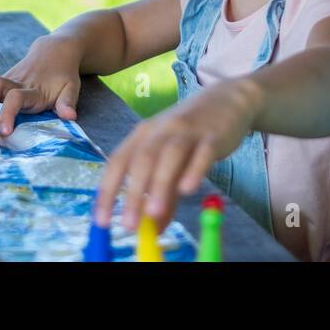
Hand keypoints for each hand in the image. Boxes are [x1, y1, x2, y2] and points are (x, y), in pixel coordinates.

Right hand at [0, 35, 83, 135]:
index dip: (7, 115)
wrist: (54, 51)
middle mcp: (17, 82)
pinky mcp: (1, 78)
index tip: (5, 132)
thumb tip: (70, 117)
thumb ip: (68, 103)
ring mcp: (7, 79)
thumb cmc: (64, 74)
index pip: (15, 98)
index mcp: (35, 90)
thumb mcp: (72, 88)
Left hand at [92, 78, 261, 229]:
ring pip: (170, 155)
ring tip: (153, 213)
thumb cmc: (192, 133)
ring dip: (159, 184)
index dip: (106, 191)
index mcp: (144, 134)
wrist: (228, 99)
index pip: (118, 162)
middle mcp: (161, 130)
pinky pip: (202, 153)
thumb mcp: (173, 160)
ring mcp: (188, 131)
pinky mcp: (213, 136)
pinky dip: (194, 170)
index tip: (101, 221)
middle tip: (128, 225)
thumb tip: (152, 229)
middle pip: (142, 160)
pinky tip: (188, 189)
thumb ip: (163, 194)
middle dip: (132, 193)